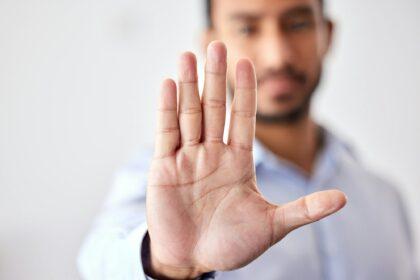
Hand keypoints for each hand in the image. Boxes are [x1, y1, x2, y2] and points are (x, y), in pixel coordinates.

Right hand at [146, 41, 346, 278]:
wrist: (193, 261)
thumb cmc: (231, 245)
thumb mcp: (272, 226)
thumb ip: (303, 209)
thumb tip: (342, 198)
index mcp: (238, 162)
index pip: (243, 118)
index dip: (246, 92)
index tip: (248, 63)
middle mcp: (213, 154)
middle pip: (215, 108)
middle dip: (217, 77)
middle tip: (217, 44)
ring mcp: (188, 158)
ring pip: (190, 114)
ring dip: (188, 85)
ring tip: (188, 55)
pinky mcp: (164, 167)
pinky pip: (166, 133)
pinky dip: (167, 110)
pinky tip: (169, 85)